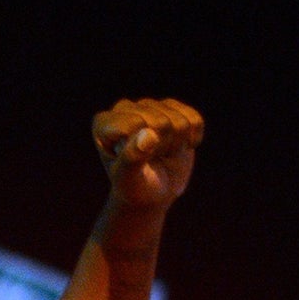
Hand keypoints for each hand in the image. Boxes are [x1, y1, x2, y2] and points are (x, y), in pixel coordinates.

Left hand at [93, 97, 202, 211]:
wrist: (152, 192)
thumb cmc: (134, 187)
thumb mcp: (128, 179)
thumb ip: (132, 158)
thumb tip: (148, 134)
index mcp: (104, 123)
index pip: (135, 123)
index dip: (143, 147)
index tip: (134, 161)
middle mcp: (124, 109)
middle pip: (161, 122)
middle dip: (161, 148)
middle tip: (150, 160)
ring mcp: (149, 106)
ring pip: (179, 121)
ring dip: (175, 145)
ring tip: (160, 154)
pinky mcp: (173, 108)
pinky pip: (195, 120)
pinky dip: (192, 140)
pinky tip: (177, 147)